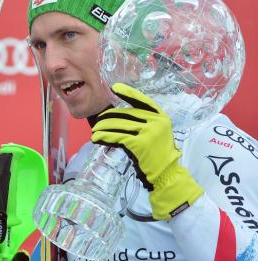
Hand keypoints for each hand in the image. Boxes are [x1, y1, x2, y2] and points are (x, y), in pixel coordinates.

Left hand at [91, 83, 203, 219]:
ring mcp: (147, 132)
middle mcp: (155, 122)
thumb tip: (118, 115)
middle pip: (125, 114)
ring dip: (102, 128)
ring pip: (118, 125)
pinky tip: (97, 138)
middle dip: (108, 117)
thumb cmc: (158, 153)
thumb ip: (144, 121)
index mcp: (160, 116)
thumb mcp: (157, 132)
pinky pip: (116, 137)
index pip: (141, 100)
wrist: (166, 173)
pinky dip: (104, 137)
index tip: (114, 87)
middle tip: (97, 122)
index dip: (127, 93)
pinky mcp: (138, 144)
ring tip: (94, 131)